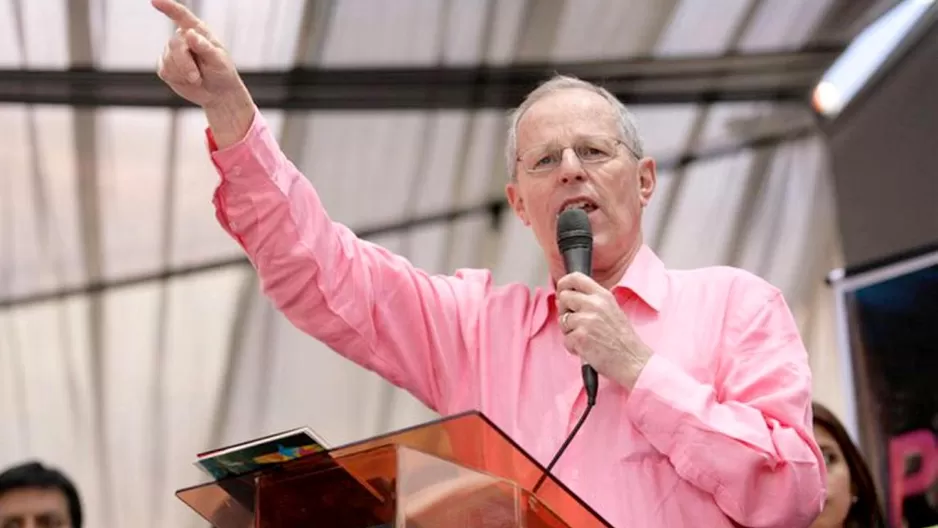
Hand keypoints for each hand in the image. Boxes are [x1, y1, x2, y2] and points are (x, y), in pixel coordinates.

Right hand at [153, 0, 247, 108]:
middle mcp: (182, 38)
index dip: (168, 7)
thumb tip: (190, 34)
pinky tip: (187, 80)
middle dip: (185, 64)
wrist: (217, 92)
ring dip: (183, 74)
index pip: (181, 15)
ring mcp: (172, 52)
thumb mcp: (218, 60)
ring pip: (168, 60)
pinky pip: (165, 71)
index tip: (155, 1)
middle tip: (196, 78)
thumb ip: (205, 47)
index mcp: (198, 31)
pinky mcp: (166, 66)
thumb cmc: (222, 72)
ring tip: (197, 78)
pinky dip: (178, 79)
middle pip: (174, 45)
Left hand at [556, 272, 651, 387]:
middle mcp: (594, 304)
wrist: (632, 360)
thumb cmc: (622, 339)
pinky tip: (586, 349)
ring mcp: (586, 320)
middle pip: (563, 297)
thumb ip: (590, 301)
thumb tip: (564, 298)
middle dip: (565, 310)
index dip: (563, 283)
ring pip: (562, 320)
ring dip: (569, 332)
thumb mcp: (611, 310)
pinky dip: (572, 347)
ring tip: (586, 338)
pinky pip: (565, 339)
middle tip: (576, 323)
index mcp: (603, 295)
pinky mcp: (580, 337)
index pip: (575, 278)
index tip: (561, 291)